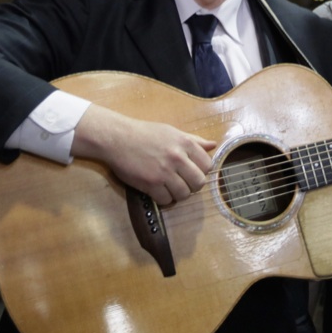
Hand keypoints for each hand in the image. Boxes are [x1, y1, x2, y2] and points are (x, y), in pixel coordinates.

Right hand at [72, 105, 215, 204]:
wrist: (118, 138)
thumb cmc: (145, 133)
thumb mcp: (172, 132)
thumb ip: (194, 140)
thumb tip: (213, 145)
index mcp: (185, 143)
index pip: (207, 165)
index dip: (201, 171)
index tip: (192, 171)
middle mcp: (177, 158)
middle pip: (199, 183)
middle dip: (193, 186)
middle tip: (183, 182)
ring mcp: (164, 172)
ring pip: (184, 194)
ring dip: (178, 194)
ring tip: (170, 187)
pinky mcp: (150, 184)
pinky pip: (166, 200)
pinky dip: (163, 199)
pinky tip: (158, 191)